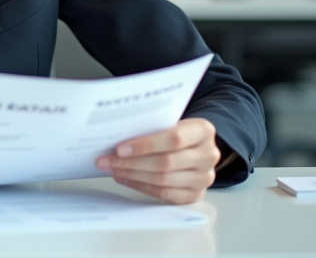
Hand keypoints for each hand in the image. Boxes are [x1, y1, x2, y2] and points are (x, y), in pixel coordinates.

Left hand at [95, 118, 219, 203]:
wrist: (196, 146)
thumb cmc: (177, 131)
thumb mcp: (171, 121)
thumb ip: (153, 126)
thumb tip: (117, 135)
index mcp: (203, 131)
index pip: (174, 139)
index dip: (145, 145)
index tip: (119, 148)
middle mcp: (208, 155)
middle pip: (166, 162)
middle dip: (131, 162)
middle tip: (107, 160)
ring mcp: (204, 177)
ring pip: (163, 180)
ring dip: (132, 175)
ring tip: (113, 169)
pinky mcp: (195, 194)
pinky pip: (164, 194)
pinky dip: (141, 186)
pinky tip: (125, 178)